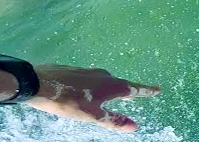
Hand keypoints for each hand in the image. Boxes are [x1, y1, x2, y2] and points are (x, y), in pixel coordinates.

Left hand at [25, 65, 159, 132]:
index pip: (134, 90)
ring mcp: (90, 71)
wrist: (39, 83)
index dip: (147, 91)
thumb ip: (113, 120)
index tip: (158, 89)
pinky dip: (97, 86)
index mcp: (112, 86)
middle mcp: (105, 75)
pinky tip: (88, 91)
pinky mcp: (76, 71)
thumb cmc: (68, 101)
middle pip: (121, 84)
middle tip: (139, 94)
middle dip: (130, 91)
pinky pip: (93, 80)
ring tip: (114, 95)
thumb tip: (134, 127)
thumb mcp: (92, 115)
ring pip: (106, 81)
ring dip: (112, 88)